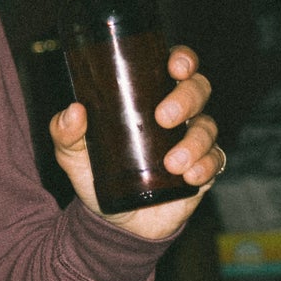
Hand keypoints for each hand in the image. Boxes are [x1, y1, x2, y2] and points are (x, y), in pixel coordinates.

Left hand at [50, 45, 221, 241]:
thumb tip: (73, 111)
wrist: (113, 220)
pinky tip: (190, 176)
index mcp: (148, 96)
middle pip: (197, 90)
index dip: (183, 59)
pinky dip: (206, 166)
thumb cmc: (96, 174)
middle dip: (186, 98)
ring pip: (207, 127)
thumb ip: (65, 133)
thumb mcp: (73, 154)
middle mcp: (176, 114)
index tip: (175, 67)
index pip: (175, 66)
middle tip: (164, 118)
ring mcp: (192, 141)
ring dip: (194, 142)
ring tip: (173, 163)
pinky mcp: (203, 170)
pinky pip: (215, 161)